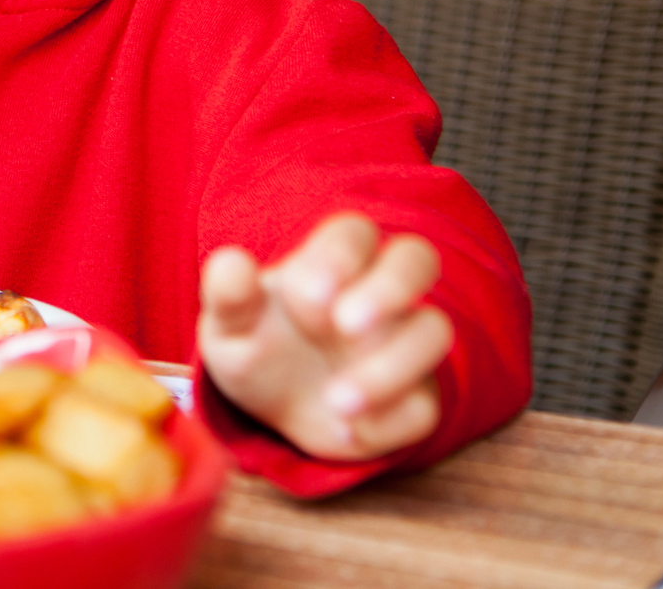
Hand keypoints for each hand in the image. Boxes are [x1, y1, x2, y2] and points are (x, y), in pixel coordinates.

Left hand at [198, 213, 452, 461]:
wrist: (273, 411)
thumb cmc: (255, 347)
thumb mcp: (229, 326)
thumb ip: (229, 295)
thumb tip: (230, 263)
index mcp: (332, 262)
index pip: (354, 233)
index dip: (339, 257)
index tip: (306, 298)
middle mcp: (379, 293)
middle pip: (417, 260)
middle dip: (389, 288)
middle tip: (345, 326)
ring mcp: (403, 343)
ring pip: (433, 332)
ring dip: (392, 367)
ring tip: (336, 400)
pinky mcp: (414, 398)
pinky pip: (424, 405)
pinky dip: (389, 421)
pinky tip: (345, 429)